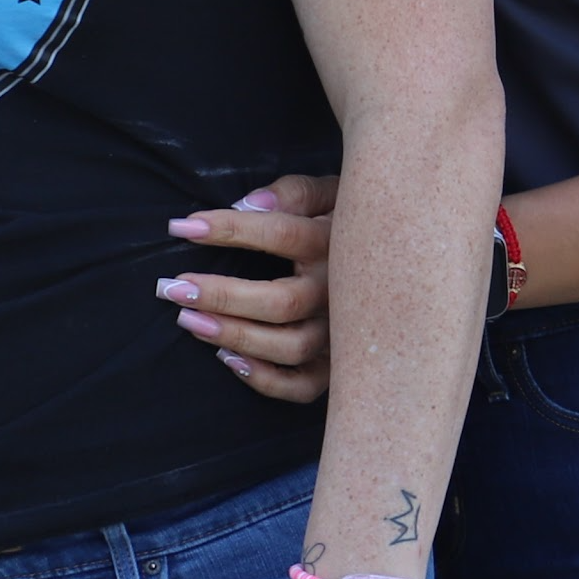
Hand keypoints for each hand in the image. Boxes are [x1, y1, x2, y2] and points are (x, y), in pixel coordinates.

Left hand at [167, 177, 337, 401]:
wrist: (407, 262)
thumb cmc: (350, 224)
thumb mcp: (333, 194)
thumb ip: (295, 193)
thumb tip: (248, 204)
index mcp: (338, 244)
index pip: (282, 234)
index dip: (230, 230)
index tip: (181, 228)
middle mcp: (342, 292)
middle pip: (281, 302)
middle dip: (221, 295)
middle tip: (171, 288)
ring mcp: (342, 333)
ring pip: (289, 346)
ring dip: (235, 336)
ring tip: (188, 321)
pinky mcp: (339, 365)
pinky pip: (304, 386)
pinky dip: (266, 380)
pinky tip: (229, 360)